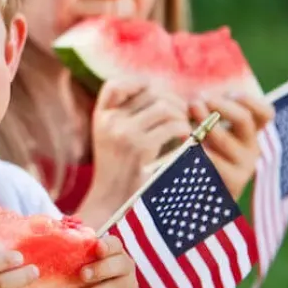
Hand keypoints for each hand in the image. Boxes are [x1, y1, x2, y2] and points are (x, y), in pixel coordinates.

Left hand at [65, 235, 136, 287]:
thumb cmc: (79, 269)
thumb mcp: (75, 258)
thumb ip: (69, 248)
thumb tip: (49, 237)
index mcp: (114, 251)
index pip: (115, 244)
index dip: (108, 245)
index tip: (97, 247)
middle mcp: (125, 268)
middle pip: (120, 266)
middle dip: (101, 270)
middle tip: (82, 275)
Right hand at [88, 78, 189, 207]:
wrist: (111, 202)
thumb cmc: (118, 170)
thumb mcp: (111, 137)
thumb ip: (126, 116)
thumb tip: (162, 94)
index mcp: (101, 116)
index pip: (115, 85)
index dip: (137, 84)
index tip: (154, 96)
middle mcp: (110, 121)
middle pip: (149, 92)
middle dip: (172, 101)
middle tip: (181, 115)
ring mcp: (124, 133)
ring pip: (164, 107)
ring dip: (181, 115)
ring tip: (184, 128)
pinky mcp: (141, 148)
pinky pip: (174, 126)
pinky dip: (186, 130)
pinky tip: (186, 141)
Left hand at [190, 93, 274, 199]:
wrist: (197, 197)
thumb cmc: (198, 154)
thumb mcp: (206, 131)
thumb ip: (206, 114)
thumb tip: (194, 97)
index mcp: (249, 133)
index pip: (265, 113)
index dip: (249, 100)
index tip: (228, 93)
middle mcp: (251, 148)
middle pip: (243, 119)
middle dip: (217, 106)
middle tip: (196, 102)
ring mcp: (244, 166)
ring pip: (224, 139)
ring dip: (202, 125)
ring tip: (185, 120)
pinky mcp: (231, 183)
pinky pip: (212, 162)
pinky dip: (195, 150)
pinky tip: (181, 143)